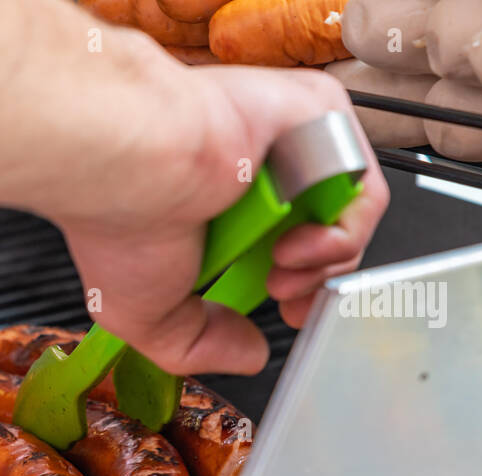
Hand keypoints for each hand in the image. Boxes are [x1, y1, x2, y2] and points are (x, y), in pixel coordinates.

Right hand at [50, 62, 389, 375]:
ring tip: (282, 273)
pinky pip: (360, 183)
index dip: (292, 287)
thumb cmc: (120, 222)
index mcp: (211, 204)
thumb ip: (199, 345)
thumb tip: (249, 355)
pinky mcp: (318, 114)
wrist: (127, 167)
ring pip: (344, 212)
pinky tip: (298, 246)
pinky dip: (343, 231)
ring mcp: (284, 140)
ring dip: (322, 264)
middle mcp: (251, 168)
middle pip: (319, 231)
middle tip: (288, 299)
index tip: (285, 314)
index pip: (275, 243)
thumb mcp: (148, 319)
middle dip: (314, 282)